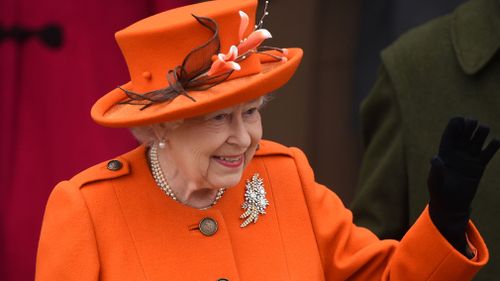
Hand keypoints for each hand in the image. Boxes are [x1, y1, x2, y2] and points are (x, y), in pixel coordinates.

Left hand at [428, 117, 499, 255]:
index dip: (454, 127)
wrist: (451, 204)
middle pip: (463, 136)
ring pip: (476, 142)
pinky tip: (496, 141)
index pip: (449, 136)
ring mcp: (469, 158)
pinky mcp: (479, 166)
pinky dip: (492, 147)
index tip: (459, 118)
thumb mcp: (435, 182)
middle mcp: (457, 153)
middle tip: (472, 121)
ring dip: (480, 134)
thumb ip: (436, 170)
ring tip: (484, 128)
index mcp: (444, 153)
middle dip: (467, 127)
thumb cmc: (439, 192)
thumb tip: (435, 158)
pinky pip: (486, 154)